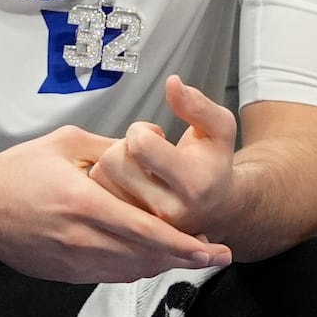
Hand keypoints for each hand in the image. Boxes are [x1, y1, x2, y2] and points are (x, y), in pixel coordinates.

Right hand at [0, 124, 232, 283]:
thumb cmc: (18, 168)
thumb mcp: (68, 143)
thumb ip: (111, 148)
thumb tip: (148, 147)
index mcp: (83, 203)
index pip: (145, 231)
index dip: (184, 244)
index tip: (212, 247)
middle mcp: (79, 238)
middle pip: (145, 258)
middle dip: (184, 258)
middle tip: (215, 254)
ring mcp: (70, 260)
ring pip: (129, 271)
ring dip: (162, 264)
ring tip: (190, 254)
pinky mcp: (62, 273)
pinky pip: (108, 275)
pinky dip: (135, 268)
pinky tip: (151, 257)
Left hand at [88, 75, 238, 239]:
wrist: (218, 209)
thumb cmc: (214, 161)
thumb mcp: (220, 127)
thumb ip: (197, 104)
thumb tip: (172, 83)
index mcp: (192, 182)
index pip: (140, 145)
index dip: (141, 130)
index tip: (155, 135)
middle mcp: (168, 210)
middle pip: (113, 162)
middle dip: (122, 147)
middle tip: (142, 151)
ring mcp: (146, 226)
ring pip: (99, 180)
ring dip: (111, 165)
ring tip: (135, 168)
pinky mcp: (129, 234)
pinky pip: (96, 198)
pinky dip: (105, 183)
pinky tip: (126, 183)